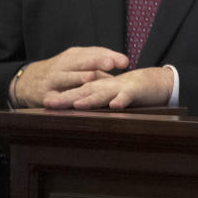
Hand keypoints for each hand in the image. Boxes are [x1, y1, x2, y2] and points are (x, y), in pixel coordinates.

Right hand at [10, 46, 128, 107]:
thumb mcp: (78, 63)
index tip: (125, 62)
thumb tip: (125, 67)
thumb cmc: (63, 72)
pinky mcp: (45, 95)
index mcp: (75, 55)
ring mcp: (53, 79)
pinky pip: (54, 97)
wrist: (27, 81)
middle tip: (110, 64)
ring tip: (91, 78)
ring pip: (66, 77)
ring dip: (78, 77)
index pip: (94, 53)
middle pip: (82, 62)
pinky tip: (70, 102)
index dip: (109, 56)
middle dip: (96, 62)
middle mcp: (64, 65)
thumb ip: (99, 65)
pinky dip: (60, 99)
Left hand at [43, 66, 173, 109]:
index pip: (76, 93)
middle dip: (67, 98)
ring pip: (104, 93)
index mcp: (97, 89)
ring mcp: (120, 88)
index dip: (60, 99)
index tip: (43, 105)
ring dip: (92, 99)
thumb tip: (73, 116)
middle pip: (84, 92)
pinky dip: (122, 100)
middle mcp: (105, 87)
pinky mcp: (136, 90)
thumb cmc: (129, 91)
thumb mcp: (108, 98)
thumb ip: (93, 103)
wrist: (154, 81)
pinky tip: (116, 106)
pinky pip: (128, 95)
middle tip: (50, 103)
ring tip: (78, 105)